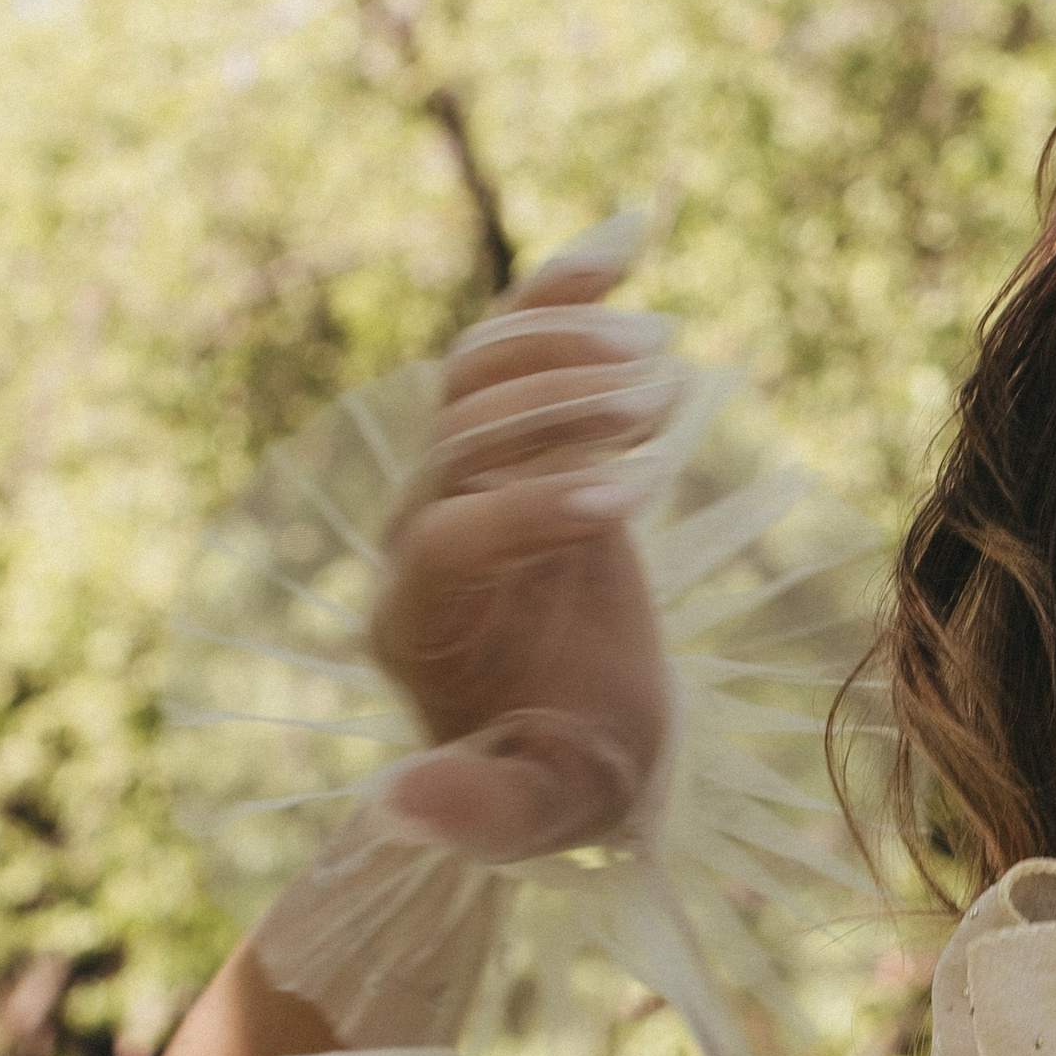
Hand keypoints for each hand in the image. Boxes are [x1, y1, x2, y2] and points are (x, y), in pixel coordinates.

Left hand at [370, 218, 675, 858]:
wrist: (591, 734)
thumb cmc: (571, 778)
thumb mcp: (541, 813)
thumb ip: (479, 816)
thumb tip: (395, 806)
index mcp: (415, 623)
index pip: (452, 534)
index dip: (532, 509)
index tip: (629, 506)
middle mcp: (415, 538)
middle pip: (462, 438)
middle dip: (560, 414)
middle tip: (656, 404)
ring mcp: (457, 477)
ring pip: (480, 376)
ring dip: (567, 350)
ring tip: (661, 358)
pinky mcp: (505, 438)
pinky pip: (510, 342)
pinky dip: (561, 289)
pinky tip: (629, 239)